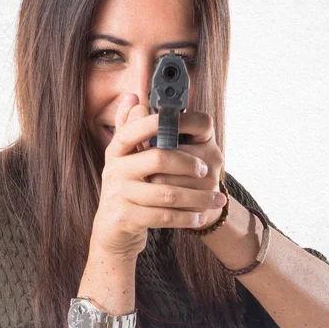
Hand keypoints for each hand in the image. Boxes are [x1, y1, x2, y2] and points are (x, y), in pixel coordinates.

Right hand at [91, 94, 225, 260]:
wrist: (112, 229)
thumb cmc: (128, 188)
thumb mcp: (126, 159)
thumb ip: (131, 128)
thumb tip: (133, 97)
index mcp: (118, 150)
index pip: (135, 128)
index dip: (159, 123)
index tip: (186, 125)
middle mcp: (115, 169)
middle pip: (158, 158)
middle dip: (188, 164)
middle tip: (206, 170)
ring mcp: (120, 194)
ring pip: (167, 192)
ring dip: (197, 197)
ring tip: (216, 199)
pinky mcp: (127, 218)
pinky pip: (164, 216)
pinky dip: (186, 218)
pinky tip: (200, 217)